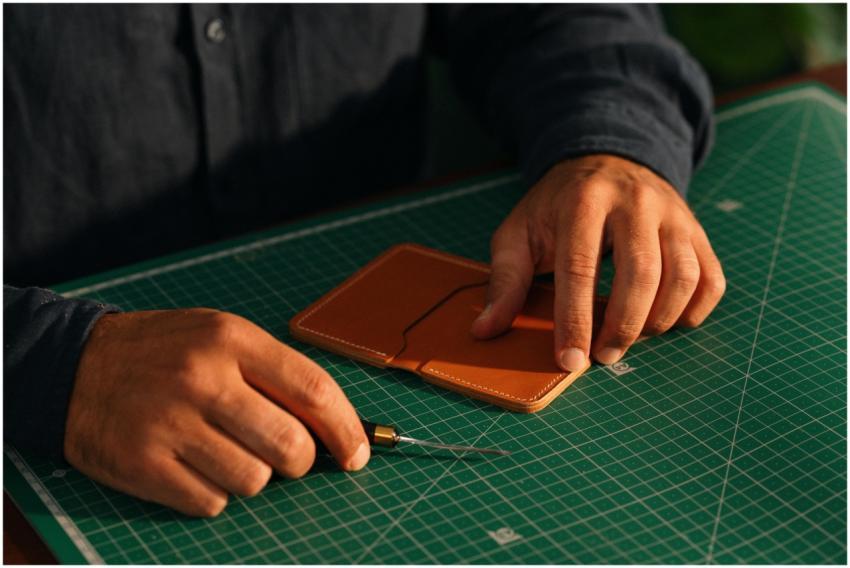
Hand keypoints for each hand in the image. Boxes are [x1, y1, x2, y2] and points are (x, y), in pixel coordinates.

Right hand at [65, 309, 368, 516]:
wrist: (73, 365)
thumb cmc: (164, 353)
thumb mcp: (221, 338)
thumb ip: (276, 374)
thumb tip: (335, 428)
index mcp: (232, 340)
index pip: (313, 390)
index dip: (347, 429)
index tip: (358, 454)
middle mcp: (203, 379)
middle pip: (291, 447)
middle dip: (300, 462)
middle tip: (285, 455)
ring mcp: (170, 424)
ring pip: (254, 481)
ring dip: (252, 476)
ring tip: (224, 451)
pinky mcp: (142, 464)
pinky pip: (211, 502)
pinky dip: (212, 493)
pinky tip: (193, 465)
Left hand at [471, 154, 724, 369]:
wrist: (606, 161)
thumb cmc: (556, 207)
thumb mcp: (519, 232)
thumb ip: (505, 280)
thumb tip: (485, 331)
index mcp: (583, 202)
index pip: (581, 268)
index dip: (576, 320)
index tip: (569, 361)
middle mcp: (635, 203)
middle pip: (641, 273)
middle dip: (622, 326)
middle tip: (604, 357)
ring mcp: (673, 214)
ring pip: (683, 276)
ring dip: (658, 320)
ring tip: (630, 338)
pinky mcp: (697, 230)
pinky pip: (711, 278)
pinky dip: (694, 311)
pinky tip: (666, 322)